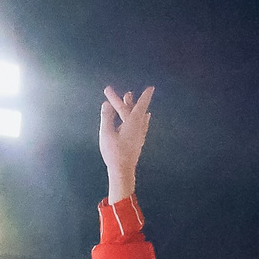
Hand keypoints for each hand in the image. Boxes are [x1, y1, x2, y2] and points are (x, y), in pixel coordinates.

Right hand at [99, 86, 152, 201]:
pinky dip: (142, 118)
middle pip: (133, 110)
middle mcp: (139, 128)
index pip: (139, 105)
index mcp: (132, 123)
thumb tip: (106, 104)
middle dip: (126, 101)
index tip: (152, 87)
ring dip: (133, 107)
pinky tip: (145, 118)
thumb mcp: (106, 133)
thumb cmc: (114, 152)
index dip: (145, 96)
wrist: (122, 171)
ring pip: (138, 117)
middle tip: (125, 92)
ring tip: (131, 99)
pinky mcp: (137, 142)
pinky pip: (141, 125)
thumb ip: (106, 117)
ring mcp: (139, 135)